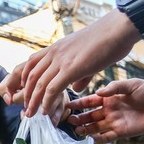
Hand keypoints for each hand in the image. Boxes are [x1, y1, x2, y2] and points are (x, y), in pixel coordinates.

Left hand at [0, 10, 139, 116]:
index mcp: (56, 48)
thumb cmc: (108, 41)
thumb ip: (80, 75)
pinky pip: (52, 88)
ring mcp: (62, 60)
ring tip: (30, 114)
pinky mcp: (71, 68)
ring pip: (39, 84)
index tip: (24, 93)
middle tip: (24, 108)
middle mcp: (55, 53)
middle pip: (30, 75)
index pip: (30, 64)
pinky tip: (45, 111)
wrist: (119, 28)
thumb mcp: (87, 58)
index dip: (24, 80)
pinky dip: (46, 101)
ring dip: (33, 101)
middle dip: (25, 94)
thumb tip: (75, 88)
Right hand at [66, 79, 143, 142]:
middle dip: (79, 118)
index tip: (67, 105)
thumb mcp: (132, 84)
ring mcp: (116, 122)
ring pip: (96, 127)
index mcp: (110, 97)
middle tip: (69, 119)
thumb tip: (98, 92)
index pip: (90, 101)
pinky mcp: (122, 132)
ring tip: (76, 129)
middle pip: (90, 116)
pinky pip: (107, 137)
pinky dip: (99, 138)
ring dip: (85, 129)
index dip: (79, 103)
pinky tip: (91, 137)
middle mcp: (110, 110)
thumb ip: (114, 87)